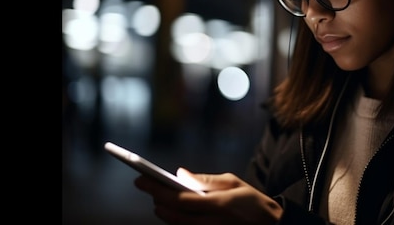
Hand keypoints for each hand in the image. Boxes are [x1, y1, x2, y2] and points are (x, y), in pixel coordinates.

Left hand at [134, 167, 282, 224]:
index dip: (157, 190)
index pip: (179, 199)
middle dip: (157, 200)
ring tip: (157, 200)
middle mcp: (212, 222)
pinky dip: (177, 221)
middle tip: (145, 186)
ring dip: (165, 213)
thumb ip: (205, 180)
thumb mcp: (233, 183)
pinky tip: (172, 212)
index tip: (141, 180)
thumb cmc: (252, 201)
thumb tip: (180, 174)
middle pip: (173, 214)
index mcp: (218, 204)